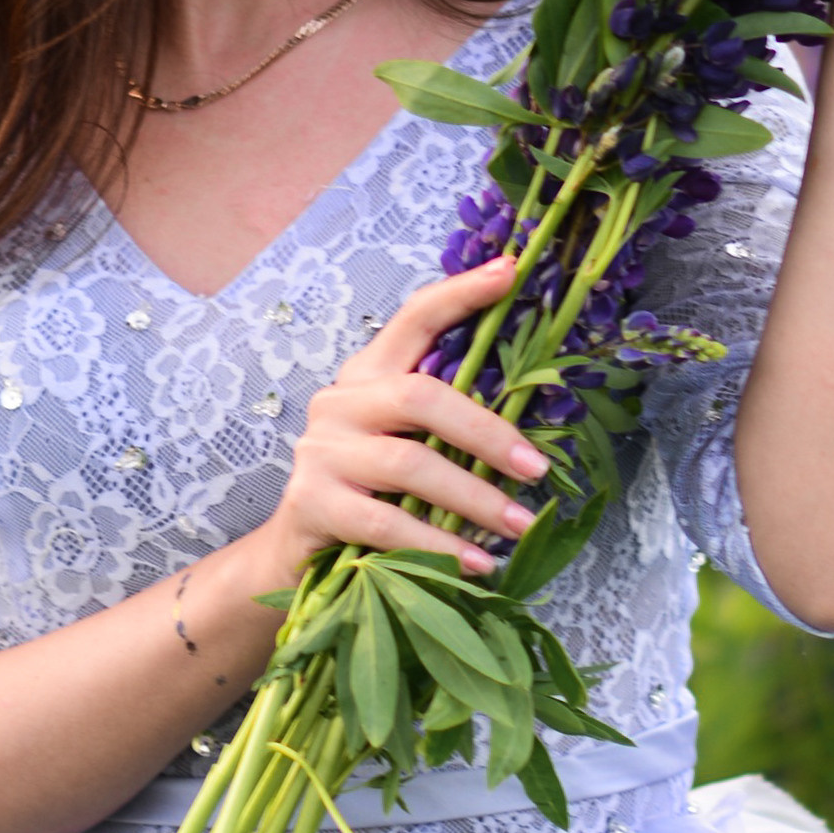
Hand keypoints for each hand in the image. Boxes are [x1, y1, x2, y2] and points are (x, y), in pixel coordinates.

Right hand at [248, 254, 547, 584]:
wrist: (297, 553)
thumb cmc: (371, 493)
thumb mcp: (405, 445)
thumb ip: (447, 422)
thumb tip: (535, 423)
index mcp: (369, 375)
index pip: (415, 317)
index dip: (461, 293)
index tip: (511, 270)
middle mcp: (341, 402)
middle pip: (420, 395)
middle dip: (486, 432)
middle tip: (536, 469)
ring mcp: (322, 452)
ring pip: (409, 464)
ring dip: (474, 499)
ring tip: (519, 526)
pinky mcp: (314, 503)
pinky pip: (386, 524)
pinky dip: (439, 545)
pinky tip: (477, 562)